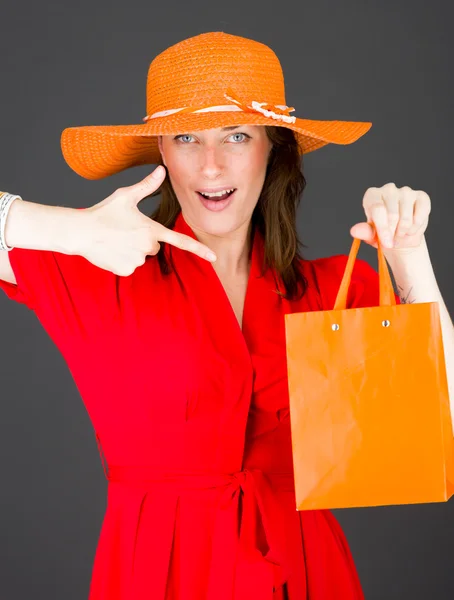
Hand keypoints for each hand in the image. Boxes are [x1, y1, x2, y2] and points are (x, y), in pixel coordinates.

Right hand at [79, 166, 216, 275]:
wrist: (80, 232)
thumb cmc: (103, 212)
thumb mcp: (125, 196)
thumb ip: (147, 185)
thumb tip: (162, 169)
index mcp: (151, 229)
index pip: (181, 241)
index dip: (199, 249)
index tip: (214, 257)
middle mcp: (148, 247)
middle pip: (154, 246)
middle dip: (144, 240)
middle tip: (125, 231)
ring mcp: (137, 260)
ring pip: (142, 257)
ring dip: (132, 250)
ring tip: (115, 239)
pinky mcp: (126, 270)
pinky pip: (130, 266)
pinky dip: (123, 260)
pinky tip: (111, 250)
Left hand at [350, 182, 430, 250]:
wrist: (401, 237)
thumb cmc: (383, 233)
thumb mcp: (371, 235)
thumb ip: (364, 232)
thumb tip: (354, 231)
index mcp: (372, 195)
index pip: (378, 209)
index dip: (383, 229)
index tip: (386, 243)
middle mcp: (388, 189)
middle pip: (393, 214)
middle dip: (393, 233)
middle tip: (392, 239)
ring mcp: (406, 191)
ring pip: (407, 218)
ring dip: (405, 232)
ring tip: (401, 234)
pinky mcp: (421, 196)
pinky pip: (421, 215)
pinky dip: (417, 227)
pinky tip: (412, 228)